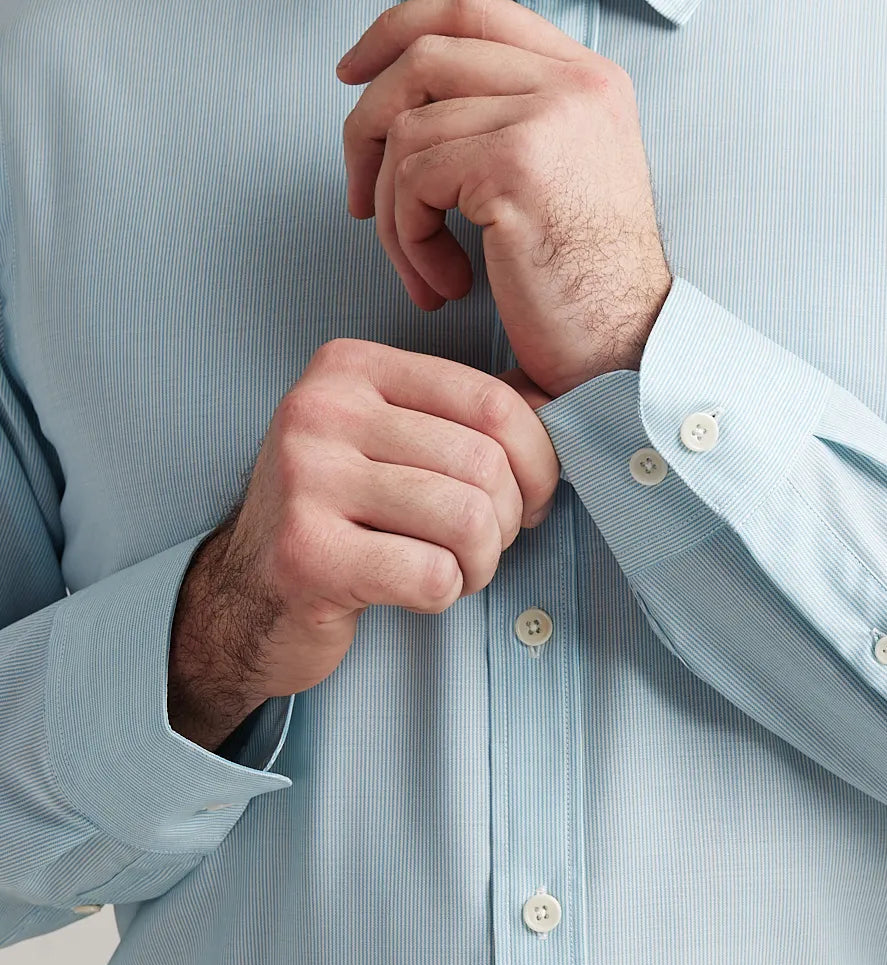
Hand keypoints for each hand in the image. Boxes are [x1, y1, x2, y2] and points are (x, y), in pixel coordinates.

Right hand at [166, 342, 560, 748]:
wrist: (247, 596)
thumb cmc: (342, 515)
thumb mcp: (394, 440)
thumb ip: (467, 415)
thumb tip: (562, 401)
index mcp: (350, 367)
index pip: (490, 401)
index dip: (538, 458)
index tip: (532, 496)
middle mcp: (320, 410)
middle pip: (484, 464)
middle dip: (507, 519)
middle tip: (485, 544)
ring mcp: (305, 480)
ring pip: (467, 520)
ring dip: (480, 561)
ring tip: (456, 568)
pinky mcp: (306, 555)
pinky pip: (431, 575)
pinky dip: (444, 593)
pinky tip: (415, 589)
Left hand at [337, 0, 672, 398]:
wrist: (629, 346)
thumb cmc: (585, 282)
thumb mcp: (560, 173)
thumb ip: (506, 118)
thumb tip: (402, 98)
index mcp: (586, 76)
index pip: (471, 10)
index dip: (396, 29)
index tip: (353, 74)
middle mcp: (574, 82)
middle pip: (424, 55)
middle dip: (366, 124)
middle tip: (361, 198)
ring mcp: (548, 116)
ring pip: (407, 128)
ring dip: (393, 211)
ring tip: (424, 268)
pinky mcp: (516, 164)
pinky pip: (413, 180)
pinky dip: (409, 241)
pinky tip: (446, 282)